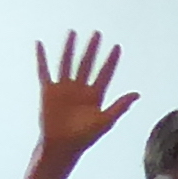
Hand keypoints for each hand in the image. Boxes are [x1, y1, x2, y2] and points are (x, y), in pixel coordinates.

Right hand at [33, 29, 135, 158]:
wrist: (63, 145)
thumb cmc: (85, 137)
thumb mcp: (106, 121)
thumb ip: (120, 106)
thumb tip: (137, 93)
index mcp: (95, 95)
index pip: (105, 73)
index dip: (111, 61)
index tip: (117, 47)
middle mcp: (80, 88)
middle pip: (87, 64)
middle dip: (92, 49)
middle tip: (98, 33)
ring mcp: (64, 88)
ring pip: (67, 63)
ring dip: (70, 48)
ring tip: (73, 32)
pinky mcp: (48, 91)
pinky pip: (44, 71)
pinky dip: (41, 58)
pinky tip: (39, 44)